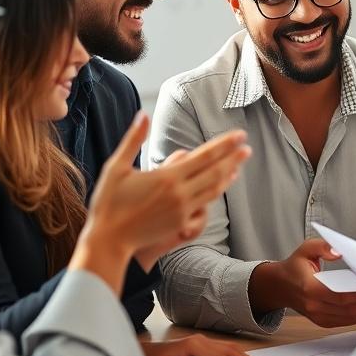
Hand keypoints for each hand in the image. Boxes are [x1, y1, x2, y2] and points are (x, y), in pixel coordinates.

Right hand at [72, 114, 250, 292]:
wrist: (109, 241)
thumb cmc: (109, 202)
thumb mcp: (116, 167)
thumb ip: (133, 139)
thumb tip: (142, 114)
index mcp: (167, 177)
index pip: (204, 157)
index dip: (224, 145)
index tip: (239, 135)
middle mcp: (179, 194)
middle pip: (214, 172)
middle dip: (233, 158)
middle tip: (247, 147)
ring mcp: (182, 210)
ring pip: (212, 190)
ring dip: (228, 175)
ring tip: (239, 164)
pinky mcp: (181, 223)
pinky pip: (205, 204)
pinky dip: (215, 192)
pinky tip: (220, 185)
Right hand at [249, 240, 355, 327]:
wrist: (280, 286)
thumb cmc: (294, 266)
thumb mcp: (306, 249)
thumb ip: (323, 246)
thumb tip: (338, 251)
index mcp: (310, 288)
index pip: (341, 296)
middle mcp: (314, 306)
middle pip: (348, 310)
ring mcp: (318, 316)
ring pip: (349, 318)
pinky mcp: (322, 321)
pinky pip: (345, 322)